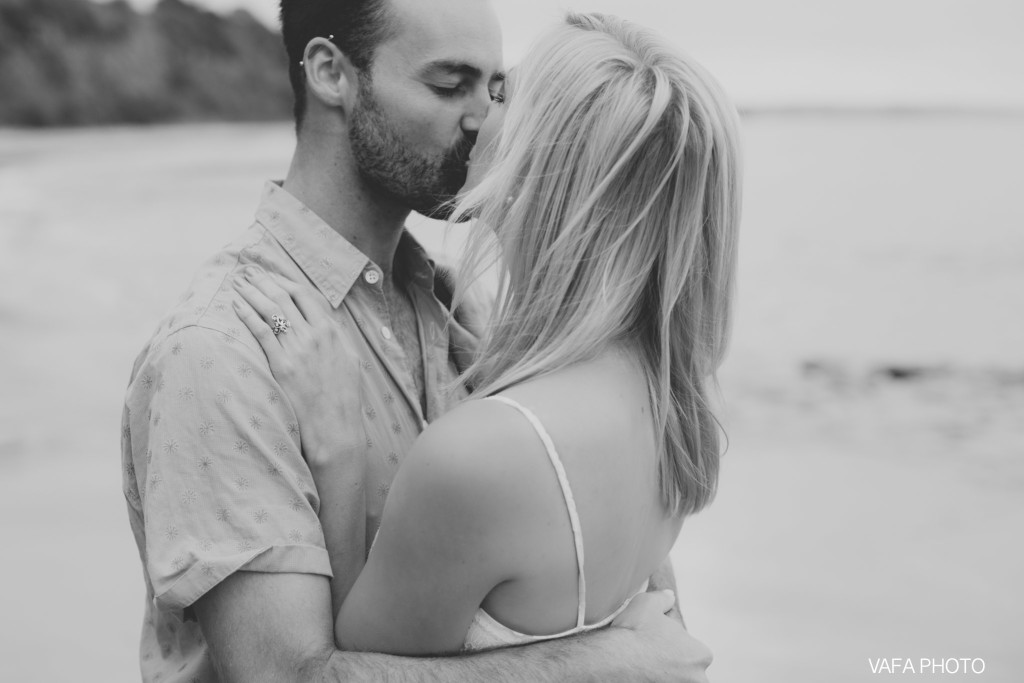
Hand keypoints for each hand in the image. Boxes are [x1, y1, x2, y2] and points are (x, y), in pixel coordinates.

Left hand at [232, 267, 362, 468]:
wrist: (336, 427)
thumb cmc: (343, 398)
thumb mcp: (349, 360)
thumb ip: (336, 338)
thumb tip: (325, 323)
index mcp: (333, 331)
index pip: (306, 295)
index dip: (286, 282)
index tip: (272, 276)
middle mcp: (315, 335)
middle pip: (285, 297)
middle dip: (264, 280)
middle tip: (248, 270)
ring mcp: (298, 349)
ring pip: (271, 309)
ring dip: (252, 291)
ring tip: (238, 281)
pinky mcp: (282, 365)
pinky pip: (261, 331)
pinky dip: (247, 314)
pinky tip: (236, 304)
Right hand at [612, 590, 712, 681]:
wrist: (610, 661)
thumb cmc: (633, 633)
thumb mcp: (647, 603)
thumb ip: (663, 599)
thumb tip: (669, 597)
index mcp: (700, 654)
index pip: (690, 650)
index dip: (672, 645)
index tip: (656, 645)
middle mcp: (697, 679)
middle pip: (685, 671)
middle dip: (671, 666)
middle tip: (648, 659)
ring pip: (673, 680)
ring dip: (662, 676)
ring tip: (641, 670)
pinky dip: (649, 681)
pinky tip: (637, 677)